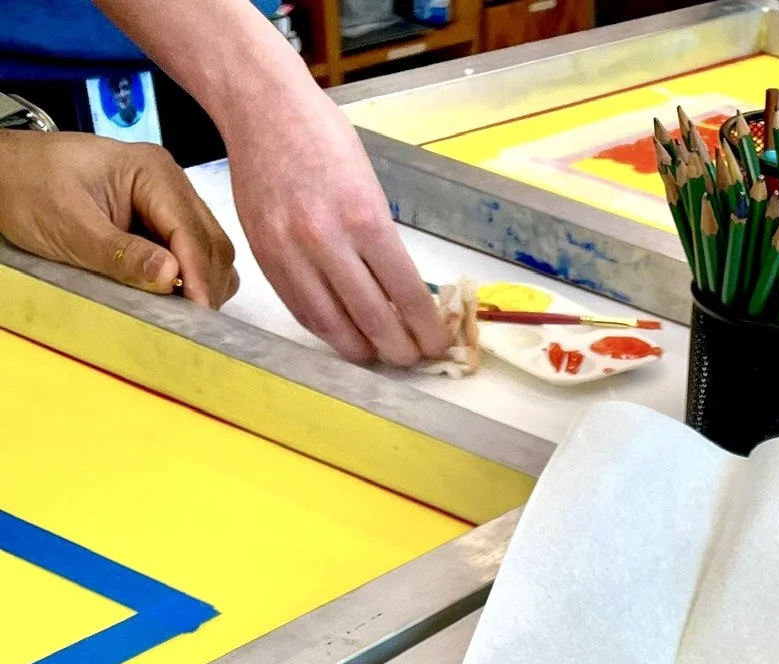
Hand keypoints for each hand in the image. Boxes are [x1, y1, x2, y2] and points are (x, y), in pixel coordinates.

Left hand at [0, 133, 236, 303]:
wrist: (4, 173)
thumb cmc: (29, 189)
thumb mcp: (70, 227)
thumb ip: (121, 253)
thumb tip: (171, 276)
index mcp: (153, 172)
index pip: (192, 232)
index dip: (199, 278)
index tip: (197, 317)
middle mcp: (170, 183)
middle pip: (212, 243)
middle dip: (206, 285)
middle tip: (191, 324)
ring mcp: (168, 202)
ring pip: (209, 252)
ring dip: (202, 285)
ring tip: (181, 313)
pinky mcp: (160, 221)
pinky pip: (192, 254)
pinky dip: (191, 280)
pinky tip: (172, 297)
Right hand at [221, 87, 447, 365]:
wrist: (261, 109)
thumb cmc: (323, 137)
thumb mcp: (370, 185)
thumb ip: (382, 240)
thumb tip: (402, 293)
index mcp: (363, 217)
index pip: (405, 293)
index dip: (425, 328)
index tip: (436, 343)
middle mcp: (326, 241)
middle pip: (371, 320)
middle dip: (398, 349)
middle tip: (411, 358)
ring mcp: (291, 253)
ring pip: (332, 326)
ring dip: (361, 350)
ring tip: (378, 354)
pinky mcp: (265, 258)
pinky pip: (301, 310)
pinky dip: (326, 330)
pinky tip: (344, 333)